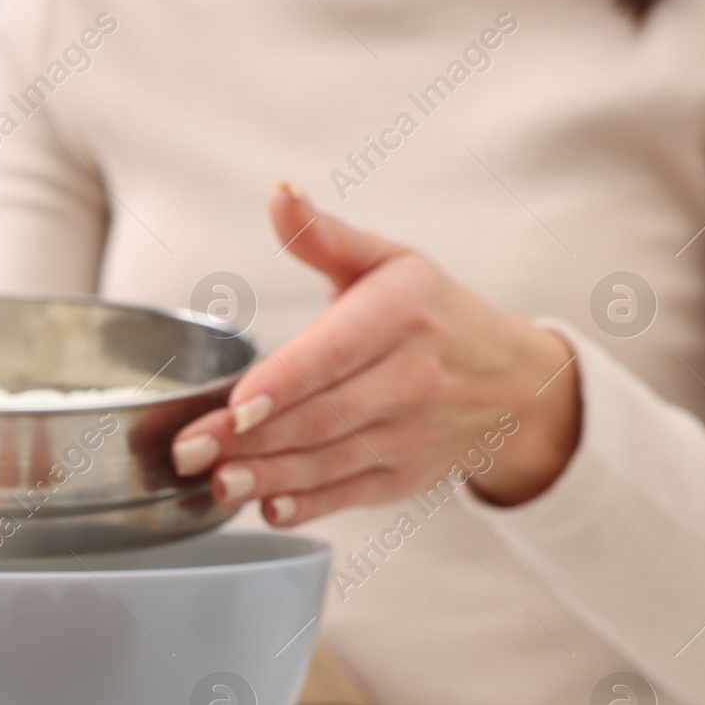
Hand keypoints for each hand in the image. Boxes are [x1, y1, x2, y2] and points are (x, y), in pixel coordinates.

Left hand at [171, 183, 580, 524]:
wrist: (514, 384)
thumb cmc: (432, 313)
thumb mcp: (390, 263)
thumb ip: (325, 237)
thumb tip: (278, 194)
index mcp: (399, 317)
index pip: (331, 355)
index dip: (282, 383)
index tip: (235, 404)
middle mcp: (410, 380)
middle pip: (321, 416)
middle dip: (252, 439)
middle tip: (190, 452)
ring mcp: (409, 435)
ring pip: (330, 461)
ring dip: (269, 478)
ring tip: (216, 484)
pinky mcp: (404, 477)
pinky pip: (350, 495)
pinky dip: (308, 506)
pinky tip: (267, 509)